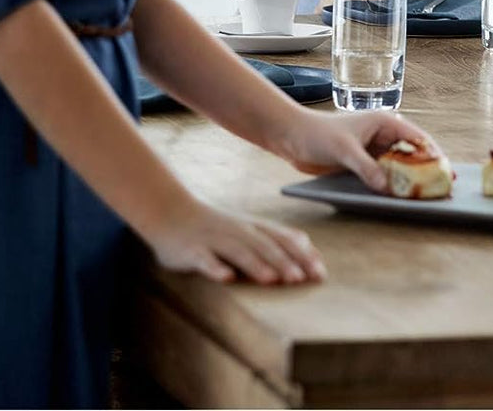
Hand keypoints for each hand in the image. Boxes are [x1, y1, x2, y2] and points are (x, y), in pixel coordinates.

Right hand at [145, 196, 325, 284]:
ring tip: (272, 279)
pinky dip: (216, 268)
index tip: (320, 273)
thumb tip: (307, 244)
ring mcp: (215, 240)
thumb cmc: (216, 226)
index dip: (303, 256)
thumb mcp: (249, 228)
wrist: (171, 212)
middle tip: (301, 279)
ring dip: (256, 265)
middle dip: (284, 262)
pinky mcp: (193, 250)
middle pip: (265, 246)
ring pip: (239, 252)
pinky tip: (227, 278)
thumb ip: (275, 236)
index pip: (284, 240)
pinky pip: (205, 259)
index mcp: (255, 227)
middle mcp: (239, 231)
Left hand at [274, 106, 439, 193]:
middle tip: (442, 186)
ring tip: (426, 194)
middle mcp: (383, 135)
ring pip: (399, 166)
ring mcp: (374, 150)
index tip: (445, 170)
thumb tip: (387, 188)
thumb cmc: (318, 135)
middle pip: (412, 154)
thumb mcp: (345, 150)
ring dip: (410, 179)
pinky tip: (401, 196)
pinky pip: (384, 175)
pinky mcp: (363, 163)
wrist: (292, 138)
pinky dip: (393, 185)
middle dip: (426, 169)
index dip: (433, 154)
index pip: (416, 138)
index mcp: (385, 122)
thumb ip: (366, 168)